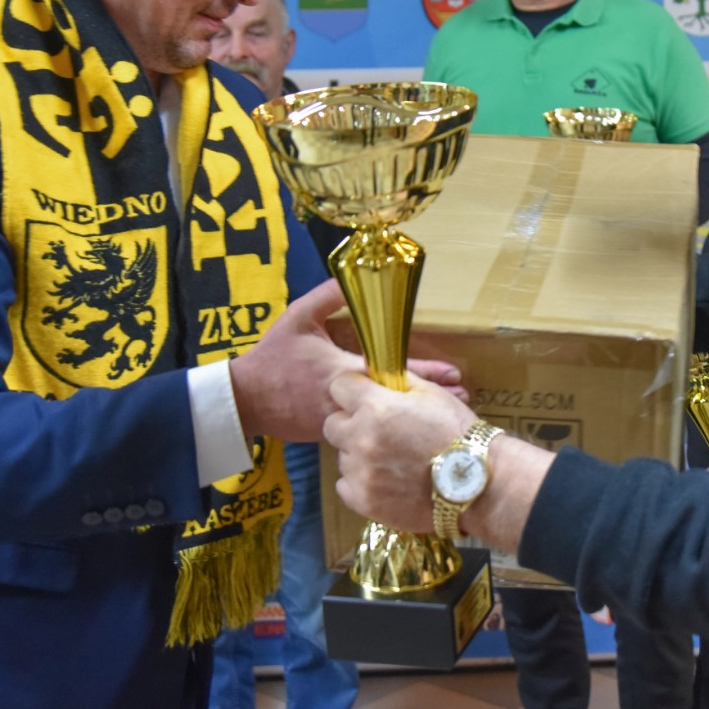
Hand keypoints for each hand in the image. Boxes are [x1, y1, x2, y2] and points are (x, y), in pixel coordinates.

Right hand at [229, 277, 460, 442]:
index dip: (425, 374)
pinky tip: (407, 427)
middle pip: (398, 401)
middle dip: (430, 399)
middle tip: (463, 399)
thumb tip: (351, 275)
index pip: (392, 372)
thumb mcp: (297, 317)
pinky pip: (367, 430)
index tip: (454, 374)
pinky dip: (389, 426)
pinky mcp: (332, 434)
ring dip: (414, 416)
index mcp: (342, 371)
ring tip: (447, 417)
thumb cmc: (272, 357)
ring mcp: (340, 421)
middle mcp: (347, 399)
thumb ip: (327, 295)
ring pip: (385, 419)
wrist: (245, 401)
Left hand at [323, 370, 475, 532]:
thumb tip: (376, 373)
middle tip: (380, 431)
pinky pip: (345, 485)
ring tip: (392, 460)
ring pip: (342, 456)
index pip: (339, 386)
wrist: (476, 485)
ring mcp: (360, 472)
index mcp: (375, 407)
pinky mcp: (363, 500)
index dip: (354, 389)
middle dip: (351, 423)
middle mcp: (360, 438)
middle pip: (332, 424)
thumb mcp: (432, 394)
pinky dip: (361, 482)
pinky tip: (386, 480)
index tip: (366, 396)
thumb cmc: (458, 434)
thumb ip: (398, 381)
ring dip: (359, 455)